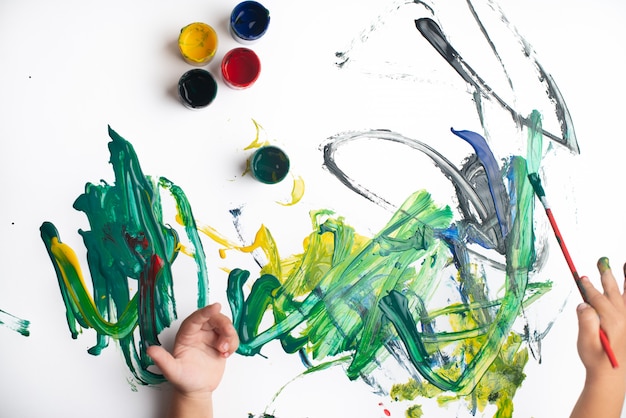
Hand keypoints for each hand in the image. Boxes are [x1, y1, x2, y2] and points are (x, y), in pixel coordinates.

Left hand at [147, 303, 238, 396]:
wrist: (197, 391)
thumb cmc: (183, 380)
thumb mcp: (172, 371)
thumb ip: (162, 360)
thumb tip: (149, 350)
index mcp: (186, 335)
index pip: (196, 318)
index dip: (206, 312)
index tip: (216, 306)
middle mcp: (199, 332)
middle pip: (214, 318)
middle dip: (223, 324)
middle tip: (228, 334)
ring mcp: (211, 337)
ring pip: (225, 326)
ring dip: (229, 335)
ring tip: (224, 350)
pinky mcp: (221, 343)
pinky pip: (231, 336)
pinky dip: (233, 343)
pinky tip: (226, 354)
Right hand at [576, 258, 625, 375]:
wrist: (613, 377)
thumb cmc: (598, 362)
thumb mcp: (586, 343)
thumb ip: (586, 322)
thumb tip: (583, 304)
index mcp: (613, 321)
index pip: (598, 299)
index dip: (589, 288)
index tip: (583, 278)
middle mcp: (625, 319)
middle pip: (614, 292)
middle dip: (607, 277)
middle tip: (602, 263)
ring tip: (625, 265)